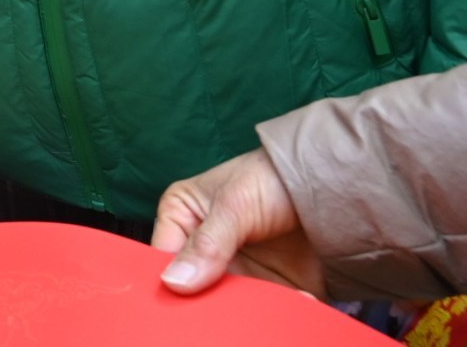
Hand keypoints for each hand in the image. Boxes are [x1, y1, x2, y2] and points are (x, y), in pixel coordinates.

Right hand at [153, 148, 324, 295]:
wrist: (331, 187)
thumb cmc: (272, 179)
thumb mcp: (235, 205)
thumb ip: (206, 244)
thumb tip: (173, 282)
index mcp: (182, 219)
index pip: (163, 257)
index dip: (169, 279)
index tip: (183, 298)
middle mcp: (205, 251)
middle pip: (194, 288)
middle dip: (210, 302)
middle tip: (228, 308)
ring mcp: (238, 272)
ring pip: (229, 305)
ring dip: (247, 311)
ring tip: (267, 304)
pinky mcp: (271, 290)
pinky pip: (267, 312)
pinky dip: (279, 315)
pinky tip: (299, 301)